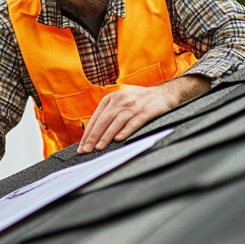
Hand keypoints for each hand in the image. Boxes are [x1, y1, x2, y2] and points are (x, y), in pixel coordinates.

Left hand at [77, 76, 210, 153]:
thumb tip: (92, 133)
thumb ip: (108, 113)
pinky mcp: (145, 111)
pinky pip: (134, 122)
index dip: (88, 133)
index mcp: (111, 99)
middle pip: (103, 120)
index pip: (96, 118)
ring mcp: (133, 106)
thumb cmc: (138, 100)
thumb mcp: (120, 101)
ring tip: (99, 148)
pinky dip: (126, 131)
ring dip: (106, 136)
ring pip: (116, 122)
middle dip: (93, 136)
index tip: (82, 146)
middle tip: (86, 150)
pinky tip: (119, 139)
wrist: (162, 93)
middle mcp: (120, 101)